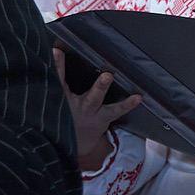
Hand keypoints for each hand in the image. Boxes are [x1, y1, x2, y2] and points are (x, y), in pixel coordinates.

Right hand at [54, 47, 141, 172]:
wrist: (75, 144)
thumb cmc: (67, 114)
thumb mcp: (58, 99)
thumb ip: (59, 80)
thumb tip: (57, 52)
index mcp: (62, 98)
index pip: (57, 78)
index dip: (56, 64)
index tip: (57, 50)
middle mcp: (74, 104)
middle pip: (73, 89)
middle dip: (81, 79)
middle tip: (93, 69)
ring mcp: (89, 111)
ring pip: (94, 99)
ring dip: (100, 87)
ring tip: (108, 76)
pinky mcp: (103, 117)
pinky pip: (116, 110)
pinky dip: (127, 104)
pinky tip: (138, 97)